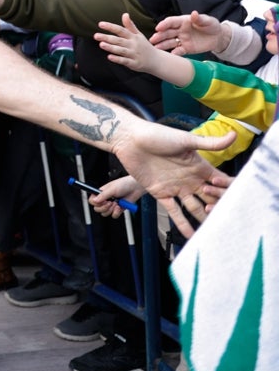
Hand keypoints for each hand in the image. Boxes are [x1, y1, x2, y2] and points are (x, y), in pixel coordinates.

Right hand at [90, 175, 144, 218]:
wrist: (135, 188)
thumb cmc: (124, 184)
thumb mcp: (112, 189)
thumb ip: (103, 195)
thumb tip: (94, 200)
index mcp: (101, 193)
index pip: (92, 201)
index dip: (95, 203)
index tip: (101, 201)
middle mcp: (105, 199)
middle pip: (97, 209)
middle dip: (103, 207)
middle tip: (110, 202)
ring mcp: (111, 205)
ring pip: (105, 213)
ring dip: (110, 210)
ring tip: (116, 204)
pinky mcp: (118, 209)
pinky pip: (114, 215)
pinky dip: (116, 212)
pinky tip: (120, 206)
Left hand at [95, 13, 157, 72]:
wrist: (156, 60)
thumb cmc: (144, 46)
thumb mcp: (138, 35)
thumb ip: (130, 25)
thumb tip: (124, 14)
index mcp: (133, 37)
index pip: (121, 30)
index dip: (111, 27)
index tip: (100, 24)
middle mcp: (133, 44)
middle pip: (119, 40)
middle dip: (107, 38)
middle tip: (96, 35)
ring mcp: (134, 54)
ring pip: (121, 50)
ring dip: (111, 47)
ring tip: (101, 44)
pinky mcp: (134, 63)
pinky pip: (125, 61)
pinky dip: (117, 59)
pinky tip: (109, 57)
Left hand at [108, 119, 234, 237]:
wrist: (130, 139)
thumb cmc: (157, 135)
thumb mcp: (185, 139)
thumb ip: (209, 143)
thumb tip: (234, 135)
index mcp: (199, 167)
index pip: (220, 182)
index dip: (228, 192)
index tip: (239, 203)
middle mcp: (190, 179)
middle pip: (209, 198)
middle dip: (219, 209)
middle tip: (229, 223)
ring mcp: (176, 187)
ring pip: (194, 208)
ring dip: (203, 219)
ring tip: (214, 233)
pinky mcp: (161, 193)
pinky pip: (173, 211)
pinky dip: (182, 224)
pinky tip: (191, 236)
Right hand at [149, 11, 228, 56]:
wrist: (218, 37)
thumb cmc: (212, 26)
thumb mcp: (208, 21)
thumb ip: (200, 19)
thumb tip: (194, 13)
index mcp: (183, 21)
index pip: (171, 22)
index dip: (164, 24)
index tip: (158, 28)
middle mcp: (180, 30)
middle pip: (167, 33)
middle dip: (159, 36)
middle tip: (153, 40)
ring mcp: (182, 40)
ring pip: (169, 42)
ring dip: (162, 45)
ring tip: (155, 48)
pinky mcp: (186, 48)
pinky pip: (178, 51)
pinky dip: (174, 54)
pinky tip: (169, 56)